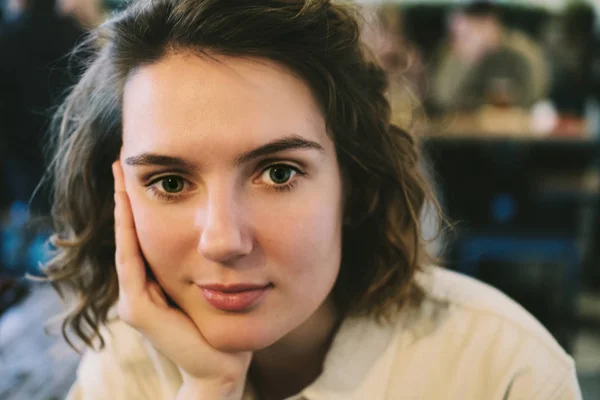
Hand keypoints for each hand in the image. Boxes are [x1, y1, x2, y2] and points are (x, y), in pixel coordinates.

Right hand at [112, 160, 251, 399]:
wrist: (222, 363)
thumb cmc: (226, 323)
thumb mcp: (218, 282)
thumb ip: (207, 259)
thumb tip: (222, 226)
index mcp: (156, 281)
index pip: (143, 234)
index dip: (138, 203)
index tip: (138, 169)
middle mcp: (140, 288)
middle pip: (129, 233)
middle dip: (124, 197)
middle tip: (122, 160)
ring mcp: (135, 299)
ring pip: (127, 242)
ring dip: (123, 207)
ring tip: (121, 173)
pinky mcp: (139, 308)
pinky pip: (133, 261)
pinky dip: (129, 230)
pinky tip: (128, 202)